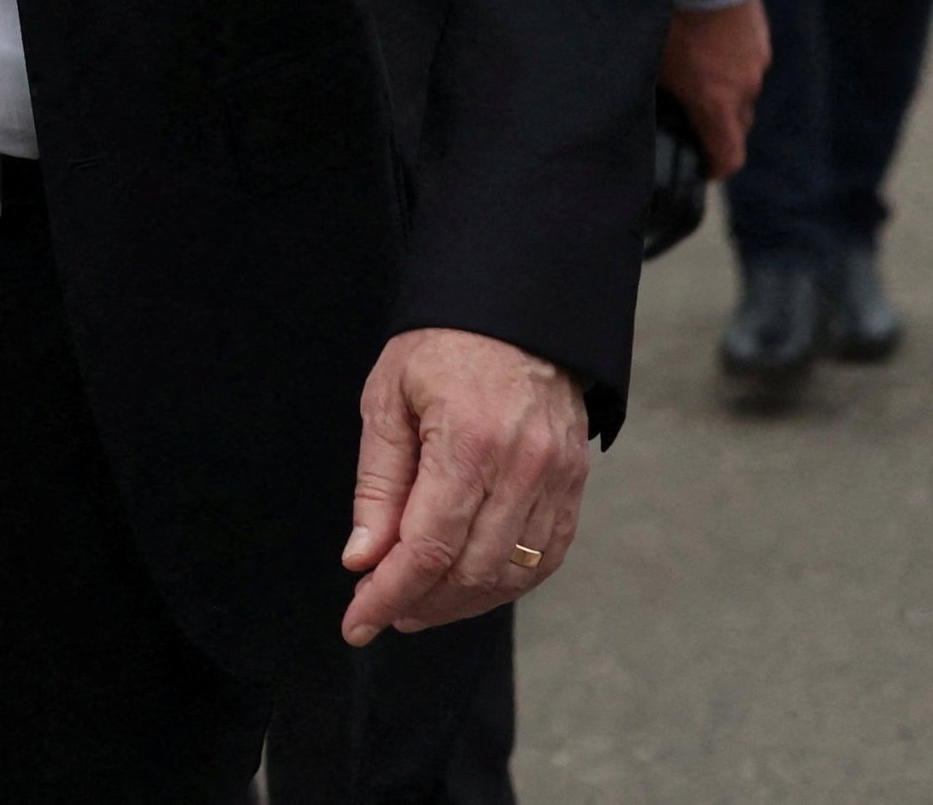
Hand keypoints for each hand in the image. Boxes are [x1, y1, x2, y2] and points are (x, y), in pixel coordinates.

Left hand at [341, 328, 591, 643]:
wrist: (518, 310)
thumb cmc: (443, 346)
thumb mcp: (388, 399)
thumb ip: (378, 485)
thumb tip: (364, 559)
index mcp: (468, 440)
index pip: (428, 547)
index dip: (389, 594)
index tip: (357, 623)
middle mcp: (522, 466)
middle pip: (471, 571)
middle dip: (420, 603)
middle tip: (382, 608)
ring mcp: (557, 478)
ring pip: (511, 574)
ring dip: (461, 601)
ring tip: (419, 601)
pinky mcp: (575, 484)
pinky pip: (546, 557)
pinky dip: (507, 582)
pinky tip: (471, 583)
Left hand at [658, 0, 771, 178]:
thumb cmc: (670, 16)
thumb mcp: (649, 62)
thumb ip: (653, 94)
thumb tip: (637, 108)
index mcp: (717, 102)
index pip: (730, 156)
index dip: (715, 168)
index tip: (702, 166)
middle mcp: (745, 86)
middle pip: (737, 124)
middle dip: (716, 127)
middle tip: (687, 116)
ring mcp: (757, 59)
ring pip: (743, 89)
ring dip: (724, 90)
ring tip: (694, 72)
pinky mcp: (760, 34)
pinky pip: (747, 61)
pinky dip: (731, 63)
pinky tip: (705, 44)